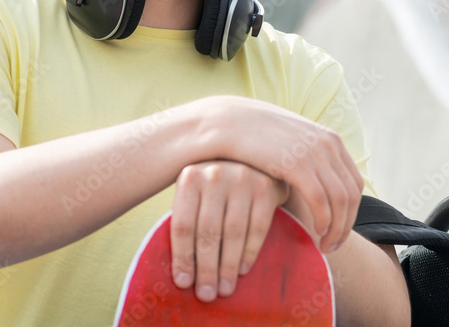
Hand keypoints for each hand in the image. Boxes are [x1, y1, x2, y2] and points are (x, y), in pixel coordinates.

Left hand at [169, 160, 288, 301]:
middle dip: (206, 268)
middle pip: (207, 232)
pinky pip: (257, 228)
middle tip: (206, 294)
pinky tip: (242, 269)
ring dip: (228, 266)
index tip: (183, 283)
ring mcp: (244, 178)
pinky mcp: (267, 186)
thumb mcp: (198, 191)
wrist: (256, 154)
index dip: (182, 258)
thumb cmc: (218, 184)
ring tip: (224, 289)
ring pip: (232, 233)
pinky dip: (249, 252)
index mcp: (190, 176)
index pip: (182, 225)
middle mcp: (215, 173)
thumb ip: (190, 218)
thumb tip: (182, 270)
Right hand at [198, 96, 363, 253]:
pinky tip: (315, 232)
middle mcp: (328, 145)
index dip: (351, 212)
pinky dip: (323, 220)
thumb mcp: (290, 143)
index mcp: (329, 140)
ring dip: (336, 228)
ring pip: (340, 201)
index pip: (354, 183)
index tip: (338, 231)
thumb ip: (306, 158)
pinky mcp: (298, 164)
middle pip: (351, 195)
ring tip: (324, 246)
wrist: (229, 122)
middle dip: (346, 225)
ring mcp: (315, 153)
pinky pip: (321, 200)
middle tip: (333, 246)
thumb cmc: (255, 138)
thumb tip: (316, 181)